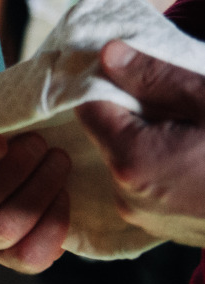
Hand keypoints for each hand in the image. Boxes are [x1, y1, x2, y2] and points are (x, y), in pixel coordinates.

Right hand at [0, 71, 72, 273]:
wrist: (28, 144)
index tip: (2, 140)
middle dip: (13, 172)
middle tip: (41, 143)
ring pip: (2, 230)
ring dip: (39, 191)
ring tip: (59, 162)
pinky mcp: (8, 257)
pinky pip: (28, 258)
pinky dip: (52, 226)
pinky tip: (63, 196)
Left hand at [76, 40, 204, 246]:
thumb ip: (153, 76)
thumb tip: (107, 54)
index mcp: (132, 161)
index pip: (89, 108)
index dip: (107, 83)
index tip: (132, 69)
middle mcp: (127, 195)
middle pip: (109, 135)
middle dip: (134, 112)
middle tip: (177, 100)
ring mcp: (146, 219)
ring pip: (129, 160)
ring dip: (151, 140)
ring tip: (194, 131)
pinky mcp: (167, 230)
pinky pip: (149, 186)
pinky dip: (165, 167)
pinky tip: (198, 158)